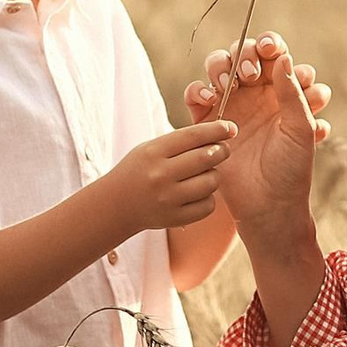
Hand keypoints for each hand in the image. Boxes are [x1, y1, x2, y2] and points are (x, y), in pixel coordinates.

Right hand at [108, 119, 237, 230]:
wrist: (116, 205)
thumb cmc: (140, 170)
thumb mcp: (151, 148)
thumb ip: (181, 141)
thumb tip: (220, 135)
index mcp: (153, 152)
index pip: (192, 136)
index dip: (216, 130)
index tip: (230, 128)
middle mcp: (160, 175)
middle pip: (206, 158)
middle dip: (221, 151)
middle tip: (222, 150)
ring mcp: (168, 199)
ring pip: (211, 181)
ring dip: (214, 175)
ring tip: (204, 174)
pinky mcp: (175, 218)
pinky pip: (208, 205)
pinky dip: (208, 197)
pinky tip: (197, 193)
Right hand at [188, 35, 323, 236]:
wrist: (267, 206)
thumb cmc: (292, 170)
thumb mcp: (301, 130)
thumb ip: (294, 94)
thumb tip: (282, 57)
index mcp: (283, 92)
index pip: (275, 55)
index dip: (271, 45)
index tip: (271, 50)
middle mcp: (257, 95)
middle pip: (244, 54)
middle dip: (245, 54)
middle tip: (251, 75)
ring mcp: (230, 106)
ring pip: (218, 67)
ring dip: (221, 66)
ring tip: (229, 84)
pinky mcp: (207, 122)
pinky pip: (196, 94)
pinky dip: (198, 90)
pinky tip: (209, 99)